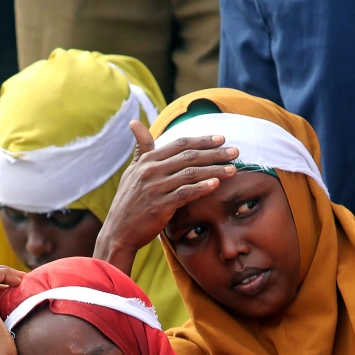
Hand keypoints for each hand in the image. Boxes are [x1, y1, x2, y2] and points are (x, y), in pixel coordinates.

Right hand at [93, 120, 239, 272]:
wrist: (118, 232)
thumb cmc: (128, 202)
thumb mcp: (131, 172)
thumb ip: (141, 149)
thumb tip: (135, 122)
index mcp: (147, 161)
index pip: (179, 144)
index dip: (202, 140)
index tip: (221, 139)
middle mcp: (150, 171)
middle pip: (189, 156)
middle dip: (215, 153)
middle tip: (235, 152)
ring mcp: (155, 188)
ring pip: (191, 174)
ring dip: (214, 170)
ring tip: (233, 169)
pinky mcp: (160, 206)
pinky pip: (185, 193)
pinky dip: (201, 187)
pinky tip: (216, 184)